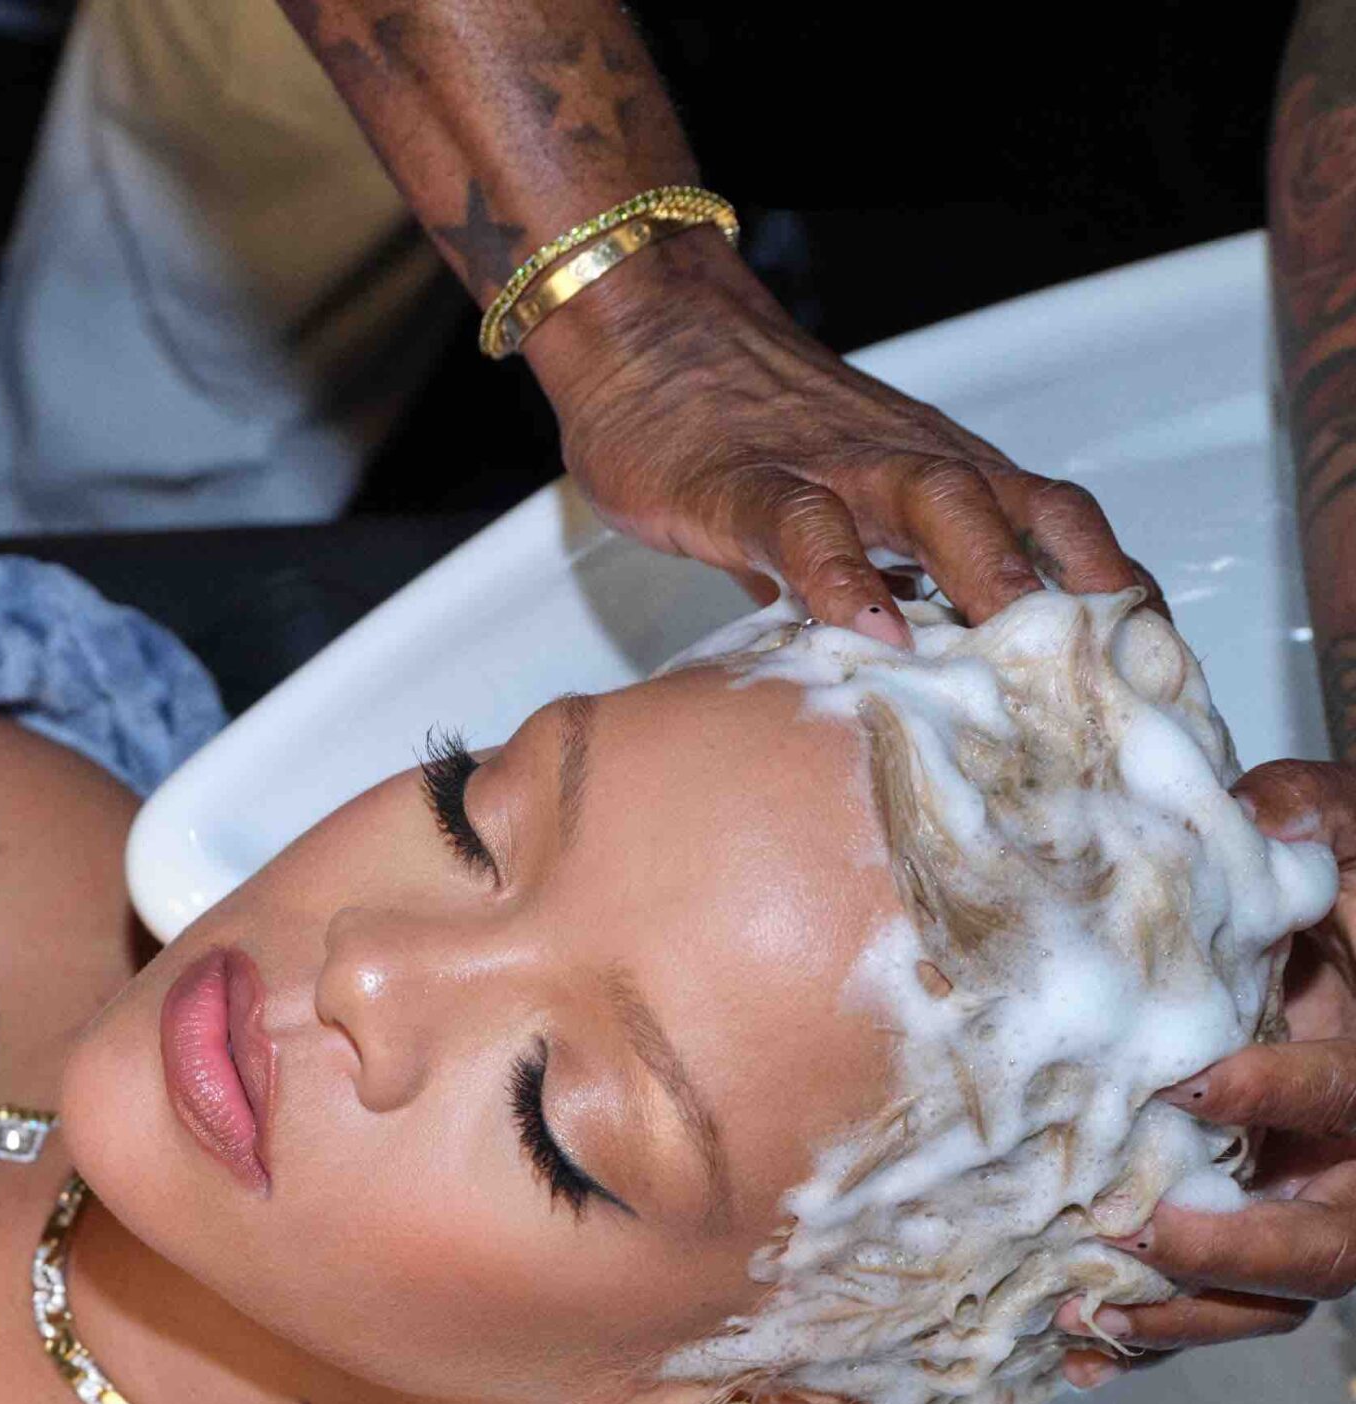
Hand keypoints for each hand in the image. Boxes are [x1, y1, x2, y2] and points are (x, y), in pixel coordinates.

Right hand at [526, 231, 1157, 644]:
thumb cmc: (736, 427)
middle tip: (1121, 672)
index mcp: (937, 474)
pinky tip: (867, 631)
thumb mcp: (829, 520)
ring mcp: (832, 468)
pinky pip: (804, 526)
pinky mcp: (746, 483)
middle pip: (1023, 510)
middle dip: (1080, 588)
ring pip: (937, 503)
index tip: (1155, 665)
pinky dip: (841, 576)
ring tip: (1014, 647)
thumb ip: (869, 590)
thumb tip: (891, 679)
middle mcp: (907, 464)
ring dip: (984, 570)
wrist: (645, 326)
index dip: (1112, 589)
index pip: (1055, 524)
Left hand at [1057, 756, 1355, 1384]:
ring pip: (1273, 1304)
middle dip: (1238, 1247)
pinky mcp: (1255, 1257)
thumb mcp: (1333, 837)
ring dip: (1183, 1318)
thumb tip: (1254, 815)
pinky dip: (1149, 1344)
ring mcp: (1312, 1217)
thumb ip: (1305, 825)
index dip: (1278, 1092)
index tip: (1187, 1083)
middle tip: (1140, 1232)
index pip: (1348, 1095)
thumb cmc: (1328, 890)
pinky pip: (1214, 1323)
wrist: (1323, 954)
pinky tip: (1075, 1353)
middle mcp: (1355, 1160)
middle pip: (1330, 1245)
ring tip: (1085, 1310)